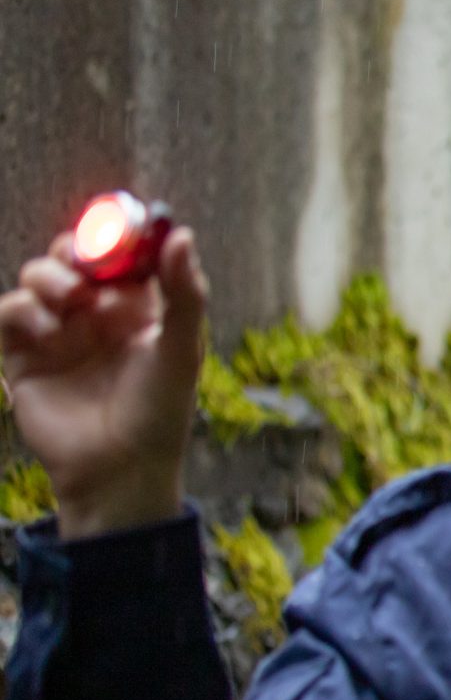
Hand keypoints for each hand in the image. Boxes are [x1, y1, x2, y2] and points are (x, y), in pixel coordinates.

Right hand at [0, 225, 204, 537]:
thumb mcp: (180, 350)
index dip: (117, 237)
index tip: (117, 230)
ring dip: (50, 277)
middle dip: (76, 250)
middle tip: (87, 261)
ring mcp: (58, 333)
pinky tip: (46, 328)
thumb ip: (184, 294)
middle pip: (73, 258)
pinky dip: (20, 309)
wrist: (119, 469)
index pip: (121, 256)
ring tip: (72, 301)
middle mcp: (96, 316)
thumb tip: (181, 235)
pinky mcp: (24, 355)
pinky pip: (9, 313)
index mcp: (138, 310)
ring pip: (39, 278)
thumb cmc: (160, 413)